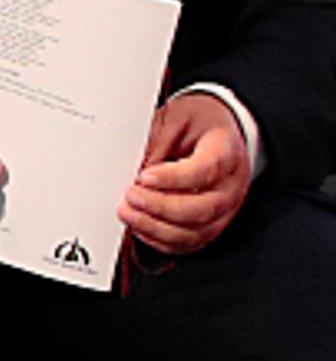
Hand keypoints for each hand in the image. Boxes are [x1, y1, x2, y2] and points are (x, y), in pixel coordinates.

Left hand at [124, 90, 251, 257]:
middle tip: (130, 195)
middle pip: (204, 208)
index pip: (206, 170)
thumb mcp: (175, 117)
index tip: (144, 176)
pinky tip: (140, 227)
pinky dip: (162, 240)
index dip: (173, 178)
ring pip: (197, 232)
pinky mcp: (211, 224)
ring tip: (128, 212)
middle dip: (160, 207)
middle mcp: (232, 184)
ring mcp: (225, 208)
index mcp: (227, 151)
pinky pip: (189, 243)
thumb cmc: (197, 123)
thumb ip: (156, 141)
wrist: (215, 132)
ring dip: (156, 227)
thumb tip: (133, 169)